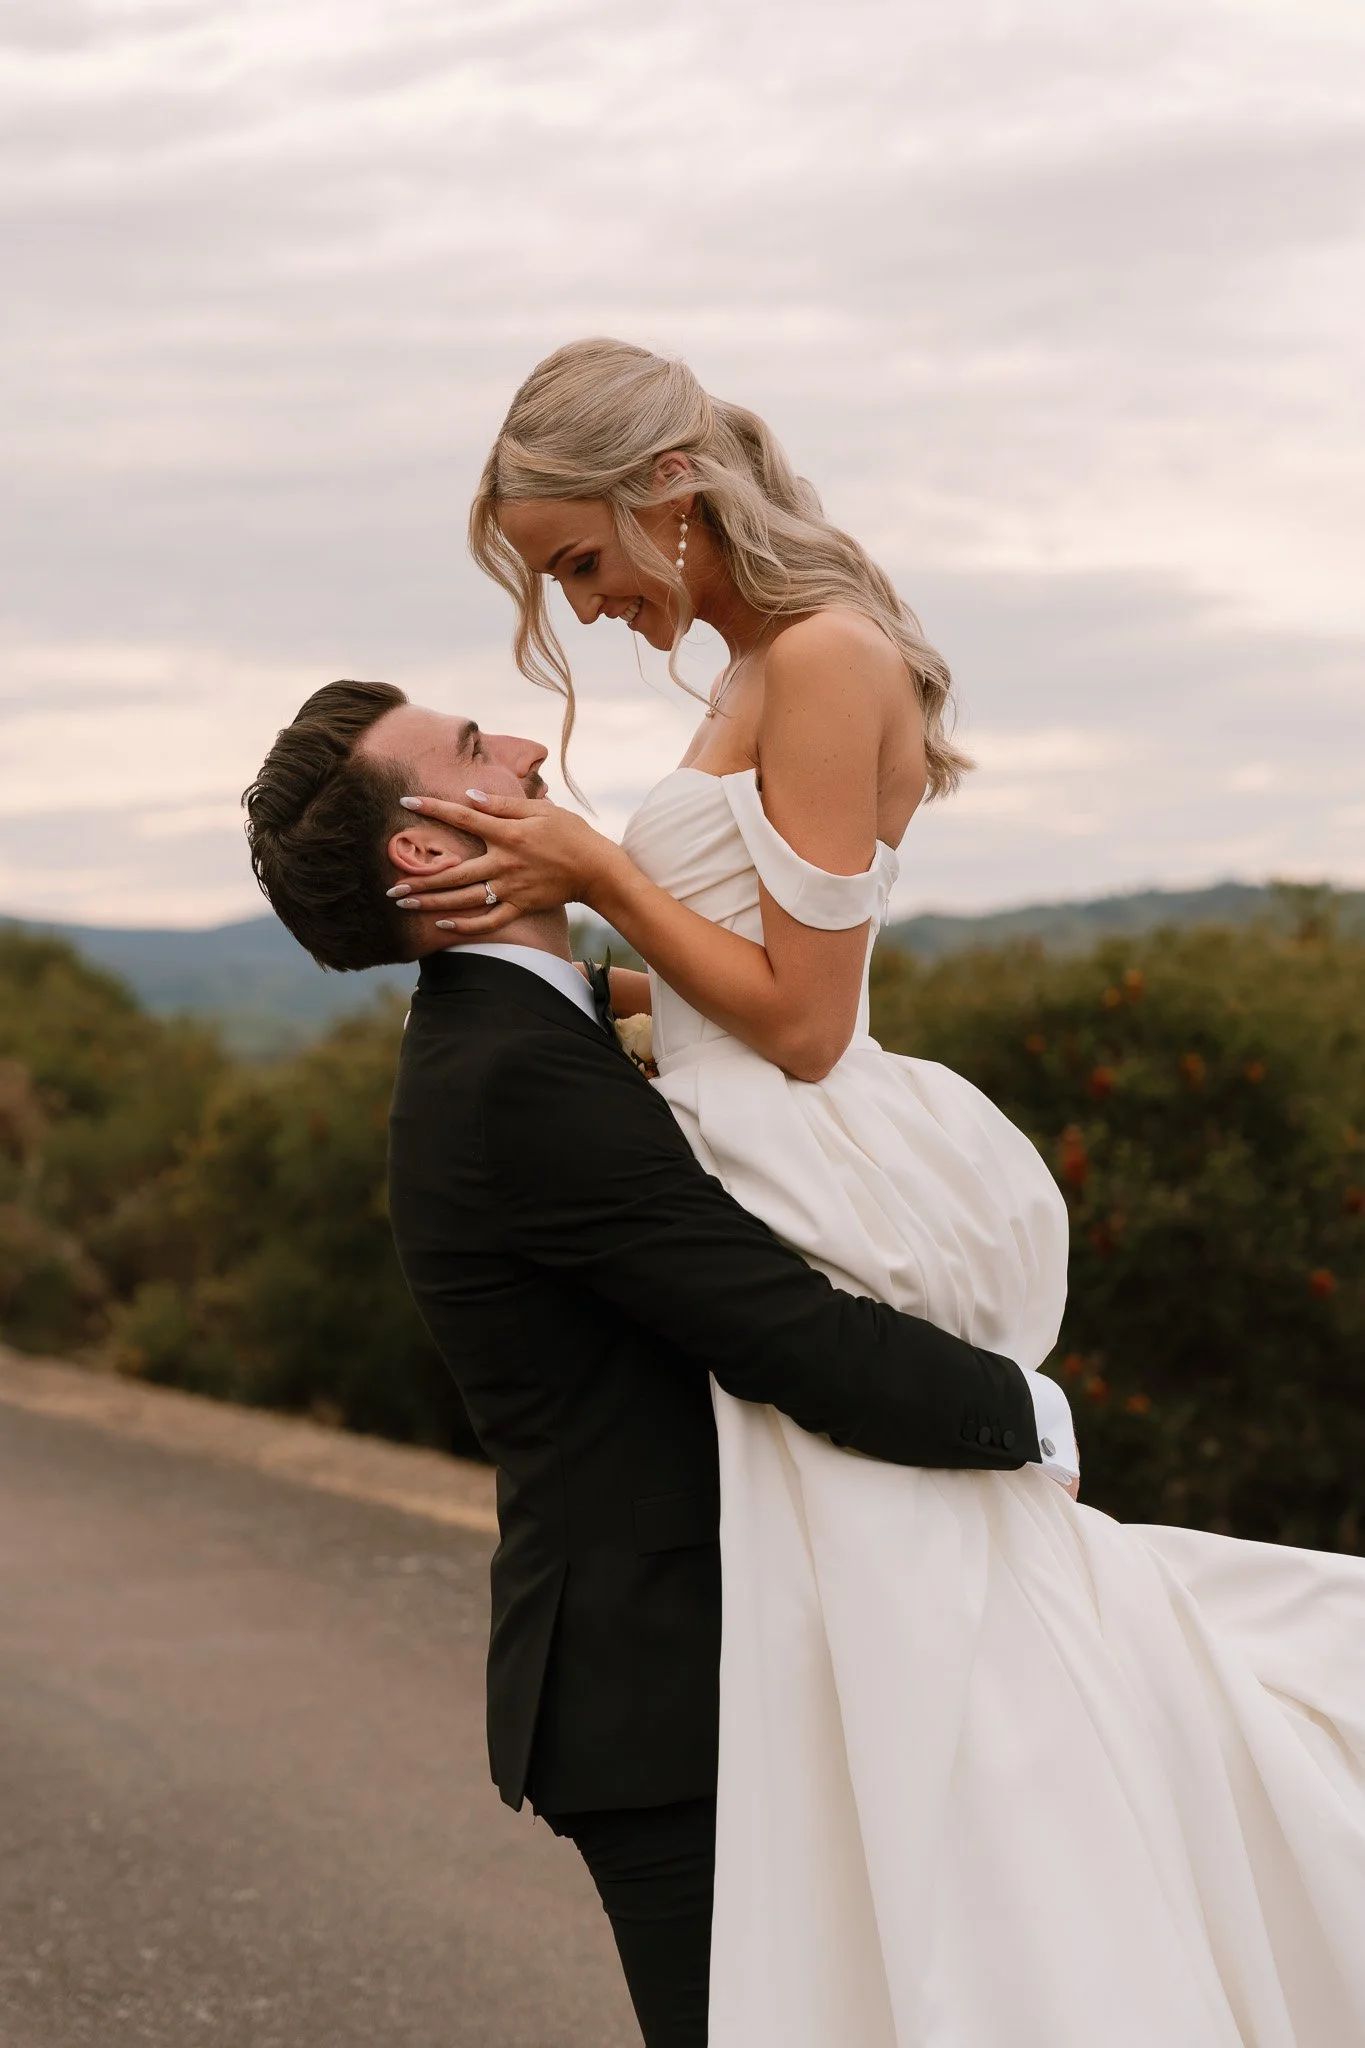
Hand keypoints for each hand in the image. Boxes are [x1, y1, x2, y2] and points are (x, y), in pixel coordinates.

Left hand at [387, 789, 622, 933]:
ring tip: (403, 903)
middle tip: (391, 885)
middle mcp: (504, 863)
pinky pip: (488, 921)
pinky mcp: (520, 907)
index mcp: (508, 834)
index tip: (406, 801)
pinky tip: (441, 925)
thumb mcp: (540, 810)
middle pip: (454, 872)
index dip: (434, 808)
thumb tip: (470, 797)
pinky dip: (464, 926)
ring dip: (431, 903)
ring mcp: (511, 889)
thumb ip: (504, 804)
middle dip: (420, 879)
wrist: (597, 869)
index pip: (464, 817)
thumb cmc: (570, 833)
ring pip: (464, 899)